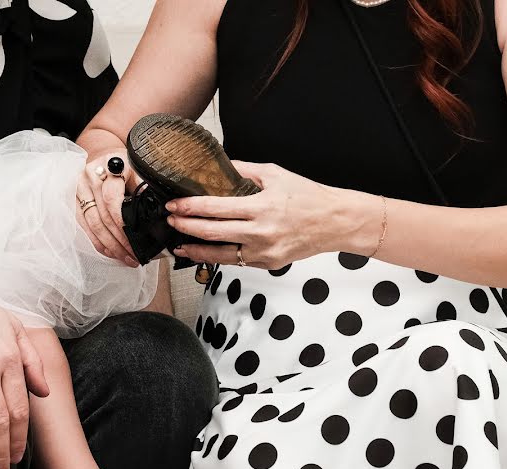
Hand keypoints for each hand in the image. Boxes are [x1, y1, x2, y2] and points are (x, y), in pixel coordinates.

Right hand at [76, 149, 140, 266]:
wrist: (105, 156)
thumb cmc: (126, 165)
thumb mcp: (139, 170)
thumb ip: (145, 188)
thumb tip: (158, 213)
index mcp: (111, 164)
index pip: (112, 198)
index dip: (123, 221)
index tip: (136, 237)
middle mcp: (91, 175)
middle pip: (103, 215)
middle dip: (120, 239)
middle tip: (135, 255)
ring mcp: (79, 188)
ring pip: (93, 223)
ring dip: (110, 245)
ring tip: (126, 258)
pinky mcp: (73, 200)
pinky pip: (84, 226)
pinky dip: (98, 242)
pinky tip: (111, 252)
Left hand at [167, 161, 359, 268]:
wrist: (335, 222)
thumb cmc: (308, 197)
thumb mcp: (275, 174)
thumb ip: (244, 171)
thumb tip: (218, 167)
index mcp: (262, 207)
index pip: (215, 208)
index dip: (190, 208)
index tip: (174, 205)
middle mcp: (261, 232)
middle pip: (212, 233)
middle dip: (186, 227)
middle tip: (171, 220)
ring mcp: (263, 252)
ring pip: (220, 255)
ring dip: (195, 250)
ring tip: (179, 244)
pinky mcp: (267, 264)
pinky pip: (236, 261)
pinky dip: (216, 257)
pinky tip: (203, 253)